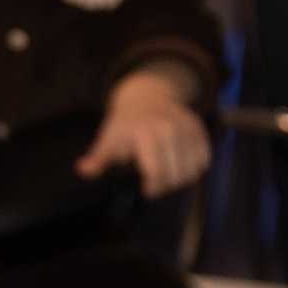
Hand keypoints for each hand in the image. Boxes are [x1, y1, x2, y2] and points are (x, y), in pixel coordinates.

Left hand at [79, 67, 211, 197]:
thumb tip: (84, 170)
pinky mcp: (199, 129)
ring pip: (192, 171)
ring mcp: (187, 128)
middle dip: (165, 187)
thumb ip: (99, 158)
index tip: (147, 192)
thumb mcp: (109, 137)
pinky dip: (195, 168)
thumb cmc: (127, 121)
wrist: (148, 95)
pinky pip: (204, 160)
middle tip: (156, 184)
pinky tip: (181, 165)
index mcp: (145, 133)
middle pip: (175, 176)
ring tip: (168, 176)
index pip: (156, 172)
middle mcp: (169, 129)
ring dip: (181, 180)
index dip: (153, 189)